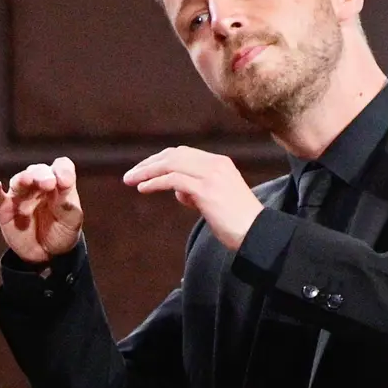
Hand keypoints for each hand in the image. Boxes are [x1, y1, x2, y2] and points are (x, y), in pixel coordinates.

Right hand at [0, 158, 82, 264]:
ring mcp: (20, 196)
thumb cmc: (62, 232)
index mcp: (58, 183)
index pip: (60, 167)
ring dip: (22, 178)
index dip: (63, 171)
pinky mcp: (4, 209)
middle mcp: (38, 185)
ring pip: (19, 180)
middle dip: (42, 175)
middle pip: (38, 171)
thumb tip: (63, 184)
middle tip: (49, 184)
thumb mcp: (72, 220)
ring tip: (26, 180)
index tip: (66, 183)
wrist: (48, 254)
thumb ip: (68, 202)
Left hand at [123, 146, 263, 250]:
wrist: (257, 233)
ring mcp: (211, 176)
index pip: (183, 154)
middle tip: (130, 175)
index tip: (144, 170)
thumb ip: (198, 192)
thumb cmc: (237, 222)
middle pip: (174, 156)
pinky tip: (143, 188)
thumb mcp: (217, 200)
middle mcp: (216, 164)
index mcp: (220, 163)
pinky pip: (173, 180)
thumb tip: (179, 192)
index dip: (160, 160)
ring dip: (146, 172)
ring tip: (130, 180)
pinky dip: (155, 182)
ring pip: (171, 164)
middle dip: (149, 164)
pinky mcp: (206, 190)